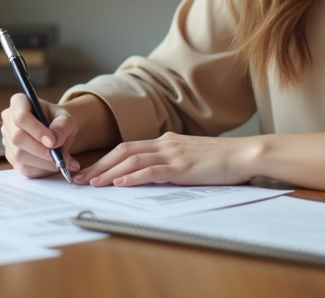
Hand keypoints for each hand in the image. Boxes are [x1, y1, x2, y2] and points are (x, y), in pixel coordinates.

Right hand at [0, 93, 81, 178]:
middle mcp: (8, 119)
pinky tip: (52, 166)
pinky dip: (39, 170)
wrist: (56, 131)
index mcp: (19, 102)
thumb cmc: (59, 121)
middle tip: (59, 157)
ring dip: (42, 162)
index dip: (36, 130)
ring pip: (18, 155)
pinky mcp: (10, 155)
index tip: (52, 141)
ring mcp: (7, 138)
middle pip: (18, 138)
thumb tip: (54, 141)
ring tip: (60, 162)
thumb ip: (62, 126)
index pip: (21, 116)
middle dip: (40, 150)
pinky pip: (21, 167)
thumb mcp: (67, 119)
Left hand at [74, 132, 257, 187]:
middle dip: (99, 165)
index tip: (89, 171)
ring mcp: (173, 153)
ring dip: (109, 172)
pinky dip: (132, 176)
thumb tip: (152, 176)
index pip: (128, 147)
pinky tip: (120, 183)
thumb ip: (171, 163)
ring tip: (92, 182)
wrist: (244, 154)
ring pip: (132, 159)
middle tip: (80, 178)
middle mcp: (166, 143)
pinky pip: (151, 170)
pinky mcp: (182, 166)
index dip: (105, 158)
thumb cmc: (222, 160)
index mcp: (167, 141)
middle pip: (123, 150)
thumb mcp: (191, 158)